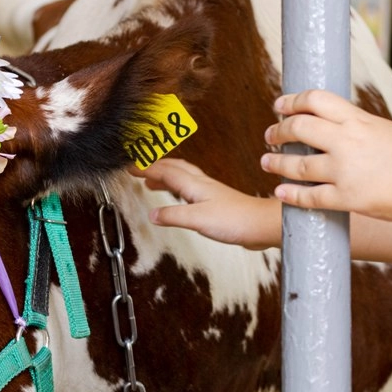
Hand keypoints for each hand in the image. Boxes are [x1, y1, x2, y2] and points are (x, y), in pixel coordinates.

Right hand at [139, 159, 281, 249]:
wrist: (261, 224)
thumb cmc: (235, 220)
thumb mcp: (197, 219)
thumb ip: (173, 215)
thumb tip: (153, 214)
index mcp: (194, 185)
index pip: (165, 172)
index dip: (146, 169)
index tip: (131, 167)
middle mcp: (201, 184)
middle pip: (174, 168)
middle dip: (154, 167)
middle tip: (139, 169)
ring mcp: (209, 192)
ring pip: (182, 177)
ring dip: (165, 176)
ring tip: (152, 182)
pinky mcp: (215, 202)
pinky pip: (189, 188)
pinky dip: (177, 187)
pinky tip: (179, 197)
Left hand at [261, 89, 391, 223]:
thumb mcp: (386, 130)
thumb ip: (359, 130)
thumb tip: (339, 129)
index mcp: (359, 121)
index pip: (316, 100)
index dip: (292, 101)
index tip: (279, 105)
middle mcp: (347, 142)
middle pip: (298, 127)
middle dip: (278, 130)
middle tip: (269, 135)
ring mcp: (343, 170)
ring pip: (296, 164)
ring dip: (276, 162)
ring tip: (266, 162)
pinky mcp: (345, 197)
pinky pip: (309, 197)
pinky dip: (290, 195)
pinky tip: (280, 193)